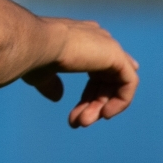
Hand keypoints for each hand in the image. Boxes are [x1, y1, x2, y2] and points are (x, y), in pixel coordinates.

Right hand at [21, 18, 139, 128]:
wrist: (36, 44)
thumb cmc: (33, 55)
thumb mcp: (41, 73)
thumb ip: (52, 83)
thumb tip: (58, 97)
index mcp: (81, 38)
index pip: (96, 68)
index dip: (91, 93)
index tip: (78, 114)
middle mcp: (98, 39)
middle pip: (106, 79)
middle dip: (93, 103)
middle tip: (78, 123)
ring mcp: (109, 46)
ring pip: (115, 83)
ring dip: (102, 106)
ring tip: (84, 122)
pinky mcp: (117, 55)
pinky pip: (129, 83)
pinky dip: (121, 101)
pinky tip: (104, 114)